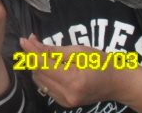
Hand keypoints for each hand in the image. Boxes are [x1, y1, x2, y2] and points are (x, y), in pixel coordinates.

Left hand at [21, 35, 141, 112]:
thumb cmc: (100, 63)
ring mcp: (66, 101)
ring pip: (40, 81)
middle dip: (34, 57)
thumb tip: (30, 43)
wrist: (117, 83)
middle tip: (33, 41)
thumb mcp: (78, 51)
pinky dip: (44, 75)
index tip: (24, 39)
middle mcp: (67, 94)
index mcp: (73, 80)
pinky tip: (49, 65)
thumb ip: (52, 50)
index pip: (43, 65)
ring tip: (42, 52)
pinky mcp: (65, 103)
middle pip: (39, 73)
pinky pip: (46, 87)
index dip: (31, 52)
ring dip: (37, 66)